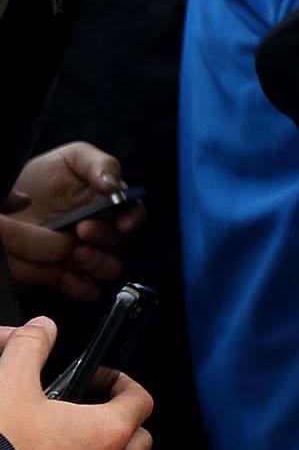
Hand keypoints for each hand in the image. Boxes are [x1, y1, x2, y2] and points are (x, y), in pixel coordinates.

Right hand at [0, 318, 152, 449]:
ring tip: (75, 446)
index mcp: (107, 433)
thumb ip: (30, 348)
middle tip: (90, 409)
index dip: (122, 383)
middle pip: (140, 441)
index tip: (99, 378)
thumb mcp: (8, 383)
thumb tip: (42, 327)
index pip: (140, 400)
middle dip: (123, 421)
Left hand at [1, 143, 133, 301]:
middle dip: (104, 237)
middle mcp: (101, 232)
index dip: (132, 219)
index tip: (121, 221)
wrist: (8, 201)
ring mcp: (84, 255)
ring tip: (74, 252)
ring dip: (97, 263)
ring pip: (108, 270)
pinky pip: (86, 290)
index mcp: (108, 205)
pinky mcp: (65, 276)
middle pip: (119, 243)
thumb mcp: (71, 158)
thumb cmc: (42, 178)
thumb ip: (98, 164)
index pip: (134, 214)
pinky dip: (81, 286)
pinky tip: (67, 275)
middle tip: (82, 228)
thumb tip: (113, 184)